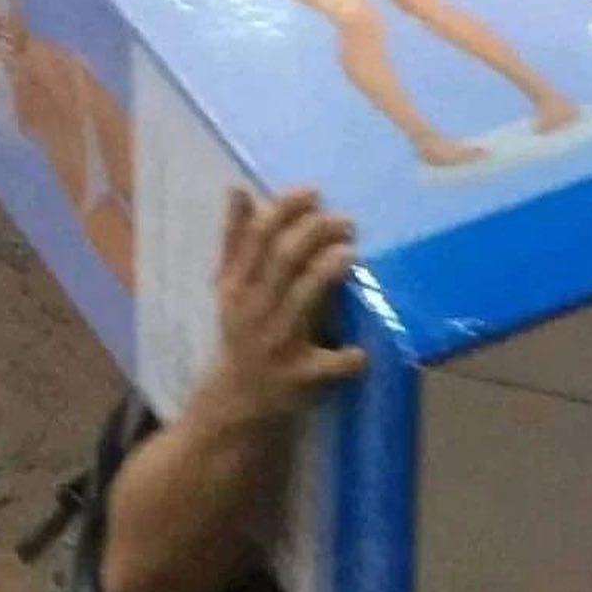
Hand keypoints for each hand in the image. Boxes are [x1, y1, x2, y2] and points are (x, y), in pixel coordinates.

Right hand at [213, 189, 366, 421]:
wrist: (235, 403)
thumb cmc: (243, 331)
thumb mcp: (230, 287)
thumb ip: (236, 239)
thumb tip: (238, 188)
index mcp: (237, 284)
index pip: (258, 237)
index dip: (287, 210)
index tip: (314, 193)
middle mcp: (254, 310)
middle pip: (283, 260)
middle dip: (315, 233)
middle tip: (346, 222)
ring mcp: (277, 344)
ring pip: (302, 300)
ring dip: (327, 272)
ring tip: (350, 253)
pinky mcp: (299, 378)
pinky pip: (326, 364)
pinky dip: (346, 357)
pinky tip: (361, 349)